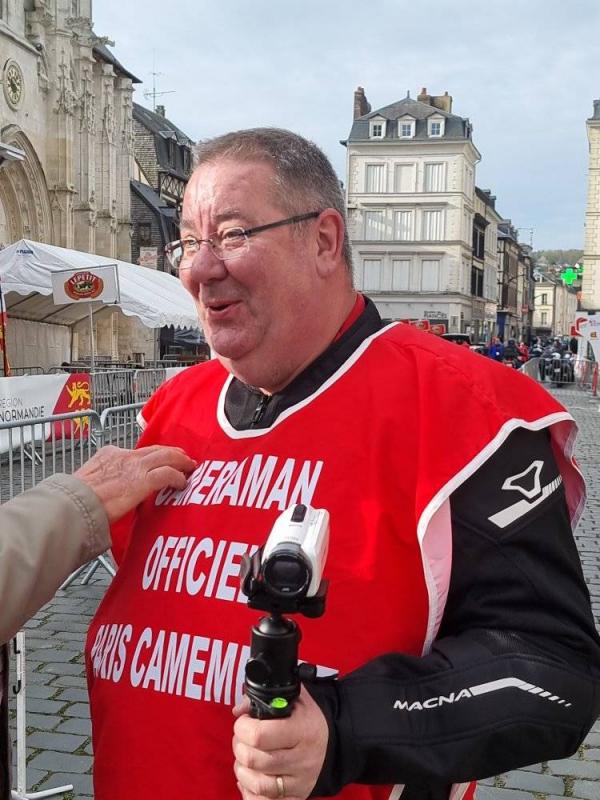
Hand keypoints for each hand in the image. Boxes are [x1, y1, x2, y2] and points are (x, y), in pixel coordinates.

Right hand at [73, 444, 195, 521]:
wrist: (74, 503)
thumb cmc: (76, 498)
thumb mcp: (88, 480)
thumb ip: (104, 480)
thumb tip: (109, 492)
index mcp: (110, 453)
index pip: (138, 451)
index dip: (153, 456)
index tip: (159, 461)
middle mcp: (125, 455)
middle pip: (156, 449)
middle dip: (172, 452)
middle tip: (184, 458)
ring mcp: (135, 466)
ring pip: (167, 456)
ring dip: (181, 461)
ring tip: (189, 467)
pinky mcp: (143, 480)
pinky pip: (168, 474)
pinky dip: (178, 477)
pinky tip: (182, 484)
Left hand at [232, 685, 327, 799]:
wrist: (333, 745)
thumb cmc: (307, 720)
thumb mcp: (294, 699)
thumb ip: (266, 697)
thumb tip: (239, 710)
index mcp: (302, 731)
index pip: (259, 735)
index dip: (243, 727)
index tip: (244, 721)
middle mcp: (302, 760)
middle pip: (254, 760)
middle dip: (239, 747)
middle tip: (243, 739)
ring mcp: (299, 783)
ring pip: (257, 785)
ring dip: (242, 770)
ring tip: (245, 758)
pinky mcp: (296, 798)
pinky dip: (249, 792)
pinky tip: (251, 778)